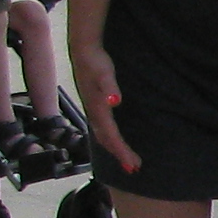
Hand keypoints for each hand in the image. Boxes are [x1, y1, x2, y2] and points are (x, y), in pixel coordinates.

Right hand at [72, 36, 136, 171]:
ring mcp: (93, 110)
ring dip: (116, 149)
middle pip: (107, 140)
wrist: (83, 50)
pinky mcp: (95, 105)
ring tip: (128, 160)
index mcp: (98, 110)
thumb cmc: (96, 61)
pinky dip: (111, 138)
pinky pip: (103, 128)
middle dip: (120, 155)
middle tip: (134, 168)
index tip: (133, 165)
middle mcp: (94, 114)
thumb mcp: (104, 72)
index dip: (122, 152)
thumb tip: (115, 102)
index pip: (111, 137)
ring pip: (103, 136)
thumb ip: (109, 87)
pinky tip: (117, 139)